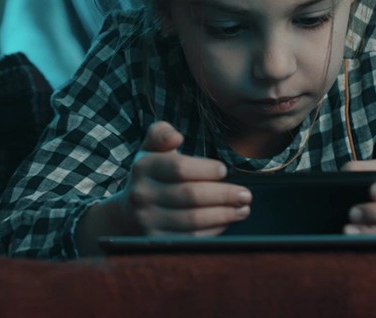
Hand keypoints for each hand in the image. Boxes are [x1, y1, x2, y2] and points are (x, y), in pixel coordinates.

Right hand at [112, 121, 251, 236]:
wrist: (129, 214)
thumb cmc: (152, 176)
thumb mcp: (151, 150)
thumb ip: (161, 134)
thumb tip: (176, 137)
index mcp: (143, 167)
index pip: (179, 168)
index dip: (206, 170)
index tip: (224, 170)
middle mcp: (142, 195)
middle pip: (190, 195)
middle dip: (224, 195)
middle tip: (245, 194)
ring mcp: (148, 221)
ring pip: (193, 219)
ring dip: (224, 214)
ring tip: (243, 208)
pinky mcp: (157, 241)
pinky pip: (191, 238)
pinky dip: (214, 230)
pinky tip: (228, 221)